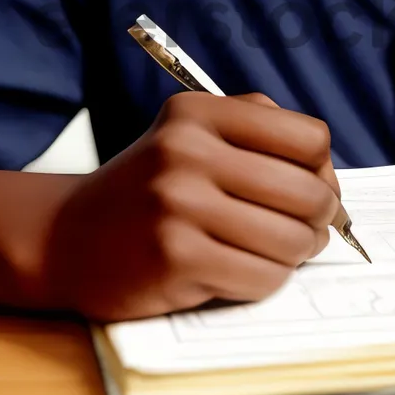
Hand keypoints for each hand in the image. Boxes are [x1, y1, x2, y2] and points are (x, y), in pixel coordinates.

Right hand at [38, 92, 340, 320]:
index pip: (308, 137)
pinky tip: (241, 271)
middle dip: (320, 219)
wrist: (66, 238)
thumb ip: (258, 130)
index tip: (311, 185)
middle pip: (308, 191)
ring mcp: (179, 205)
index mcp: (199, 113)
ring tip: (274, 251)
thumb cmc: (149, 188)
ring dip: (295, 254)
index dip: (322, 168)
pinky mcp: (175, 258)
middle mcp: (187, 151)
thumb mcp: (191, 133)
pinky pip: (262, 278)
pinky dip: (265, 281)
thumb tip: (329, 173)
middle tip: (306, 230)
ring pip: (290, 240)